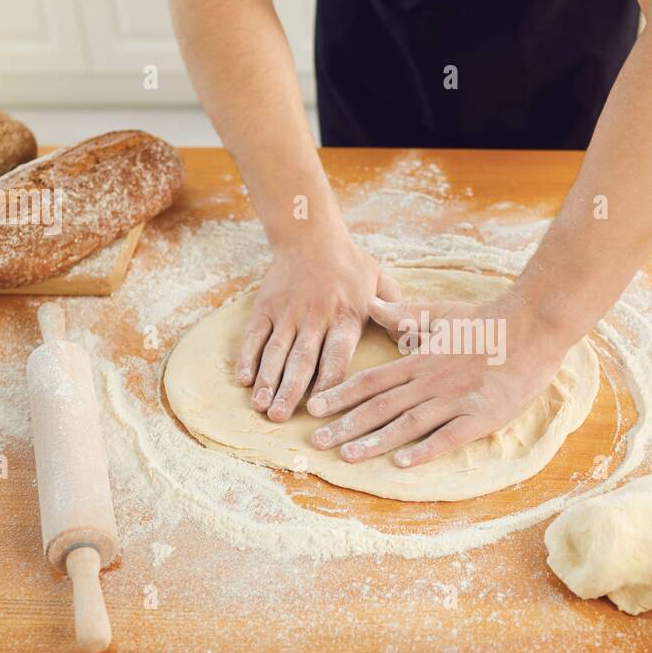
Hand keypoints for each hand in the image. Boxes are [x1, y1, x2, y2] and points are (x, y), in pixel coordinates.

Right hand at [237, 236, 398, 421]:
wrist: (310, 234)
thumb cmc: (350, 264)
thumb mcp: (381, 281)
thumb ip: (396, 311)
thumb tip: (408, 342)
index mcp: (347, 316)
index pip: (337, 355)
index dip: (328, 381)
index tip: (320, 407)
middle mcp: (316, 317)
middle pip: (302, 359)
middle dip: (290, 390)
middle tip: (281, 418)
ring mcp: (288, 313)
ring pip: (276, 351)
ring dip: (267, 380)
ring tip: (260, 406)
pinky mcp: (266, 306)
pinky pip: (255, 335)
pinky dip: (247, 357)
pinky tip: (243, 380)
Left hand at [304, 297, 568, 466]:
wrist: (530, 326)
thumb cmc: (487, 322)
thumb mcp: (440, 314)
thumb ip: (404, 315)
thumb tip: (370, 303)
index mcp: (418, 361)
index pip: (370, 381)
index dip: (340, 395)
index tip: (313, 408)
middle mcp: (428, 382)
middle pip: (380, 406)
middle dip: (345, 425)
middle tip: (315, 442)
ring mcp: (453, 400)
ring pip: (407, 423)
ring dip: (375, 440)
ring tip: (348, 456)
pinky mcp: (479, 416)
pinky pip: (448, 436)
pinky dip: (425, 449)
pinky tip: (403, 463)